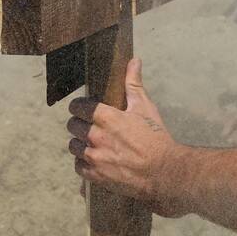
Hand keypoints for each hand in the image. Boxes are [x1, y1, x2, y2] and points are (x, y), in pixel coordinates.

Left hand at [67, 58, 189, 217]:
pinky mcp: (97, 175)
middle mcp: (96, 136)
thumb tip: (134, 61)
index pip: (78, 107)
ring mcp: (95, 157)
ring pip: (73, 146)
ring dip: (79, 142)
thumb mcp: (145, 107)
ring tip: (89, 142)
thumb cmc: (155, 137)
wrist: (163, 171)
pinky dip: (83, 162)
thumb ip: (134, 83)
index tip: (82, 107)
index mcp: (106, 117)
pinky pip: (78, 166)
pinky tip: (92, 159)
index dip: (78, 106)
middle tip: (87, 124)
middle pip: (73, 126)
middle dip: (78, 123)